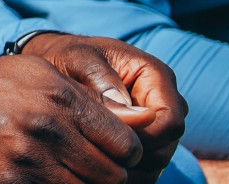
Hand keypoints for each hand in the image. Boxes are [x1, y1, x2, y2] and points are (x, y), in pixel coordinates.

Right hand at [0, 50, 146, 183]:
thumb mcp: (43, 73)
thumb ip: (87, 99)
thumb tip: (133, 126)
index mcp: (62, 99)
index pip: (127, 145)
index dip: (129, 153)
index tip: (118, 152)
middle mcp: (48, 130)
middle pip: (112, 176)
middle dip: (112, 175)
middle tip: (97, 168)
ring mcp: (28, 161)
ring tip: (74, 173)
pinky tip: (49, 176)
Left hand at [22, 33, 186, 183]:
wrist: (58, 63)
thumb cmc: (69, 57)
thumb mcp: (79, 58)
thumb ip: (101, 79)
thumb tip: (128, 112)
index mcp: (157, 76)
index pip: (170, 122)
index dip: (145, 139)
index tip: (108, 141)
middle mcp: (164, 102)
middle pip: (166, 147)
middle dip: (135, 158)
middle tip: (96, 159)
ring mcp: (156, 123)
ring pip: (156, 161)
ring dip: (129, 169)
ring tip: (91, 164)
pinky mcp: (144, 139)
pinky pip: (144, 167)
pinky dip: (123, 171)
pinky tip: (95, 169)